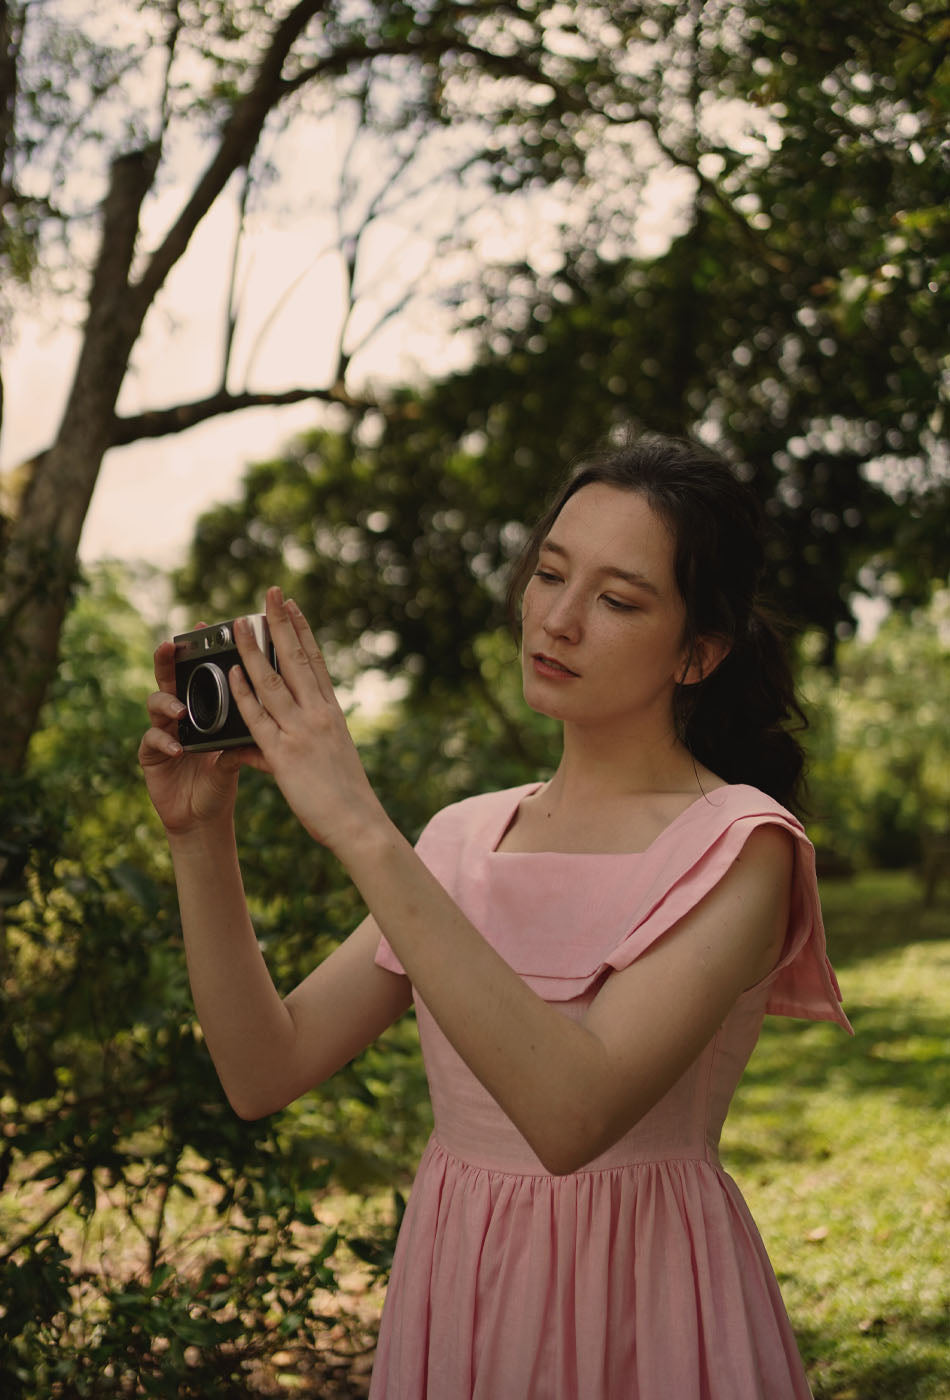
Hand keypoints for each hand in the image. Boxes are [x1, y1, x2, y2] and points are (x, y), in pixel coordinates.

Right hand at [138, 628, 265, 836]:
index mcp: (201, 707)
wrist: (205, 816)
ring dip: (167, 704)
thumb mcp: (238, 750)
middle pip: (169, 679)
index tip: (201, 626)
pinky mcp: (150, 756)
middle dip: (166, 661)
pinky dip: (164, 743)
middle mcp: (178, 714)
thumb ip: (246, 728)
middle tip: (169, 646)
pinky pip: (152, 742)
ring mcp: (161, 732)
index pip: (197, 672)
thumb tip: (269, 705)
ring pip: (154, 706)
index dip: (196, 649)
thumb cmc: (223, 777)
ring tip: (180, 709)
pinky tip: (177, 748)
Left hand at [228, 586, 386, 852]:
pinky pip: (259, 717)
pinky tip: (232, 672)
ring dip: (252, 649)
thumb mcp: (326, 760)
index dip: (301, 630)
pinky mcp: (284, 754)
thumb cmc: (345, 798)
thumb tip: (263, 745)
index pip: (314, 661)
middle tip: (269, 592)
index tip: (291, 605)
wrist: (359, 824)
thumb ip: (292, 745)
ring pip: (272, 680)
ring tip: (238, 622)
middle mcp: (318, 713)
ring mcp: (301, 731)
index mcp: (331, 712)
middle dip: (280, 623)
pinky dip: (244, 693)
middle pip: (295, 659)